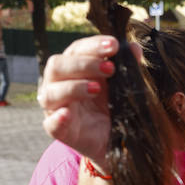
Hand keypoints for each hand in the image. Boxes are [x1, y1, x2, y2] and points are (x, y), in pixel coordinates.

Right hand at [38, 35, 130, 164]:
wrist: (114, 139)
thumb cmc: (112, 105)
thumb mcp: (122, 85)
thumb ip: (126, 66)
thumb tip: (134, 48)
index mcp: (72, 68)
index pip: (75, 50)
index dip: (93, 45)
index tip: (114, 45)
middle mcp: (58, 84)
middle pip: (57, 66)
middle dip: (84, 64)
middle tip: (110, 69)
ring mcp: (56, 108)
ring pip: (50, 93)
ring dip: (74, 87)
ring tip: (97, 89)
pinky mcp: (59, 131)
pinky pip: (51, 124)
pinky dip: (58, 118)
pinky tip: (67, 114)